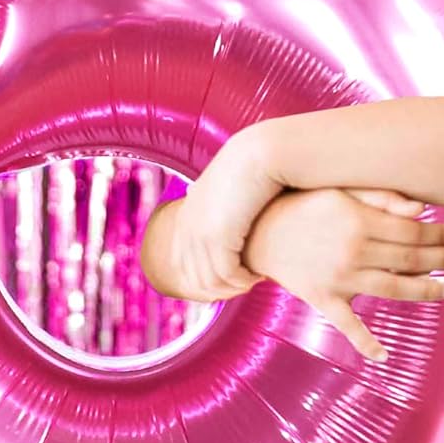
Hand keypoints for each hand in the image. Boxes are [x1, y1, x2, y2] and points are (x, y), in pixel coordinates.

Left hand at [165, 130, 284, 302]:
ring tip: (254, 279)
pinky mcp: (218, 237)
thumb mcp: (222, 187)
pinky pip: (227, 275)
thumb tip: (202, 199)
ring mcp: (199, 234)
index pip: (185, 265)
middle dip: (221, 288)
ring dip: (234, 286)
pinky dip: (243, 281)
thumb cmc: (246, 170)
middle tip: (246, 284)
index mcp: (184, 219)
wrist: (257, 155)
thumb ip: (211, 199)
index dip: (207, 279)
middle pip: (195, 278)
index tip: (233, 279)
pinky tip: (258, 275)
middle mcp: (187, 228)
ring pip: (212, 281)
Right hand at [241, 187, 443, 362]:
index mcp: (358, 222)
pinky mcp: (323, 299)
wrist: (256, 232)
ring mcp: (338, 280)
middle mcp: (352, 253)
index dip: (441, 233)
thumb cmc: (301, 205)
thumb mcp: (338, 191)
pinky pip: (348, 325)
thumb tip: (420, 208)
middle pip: (410, 259)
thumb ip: (380, 197)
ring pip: (394, 290)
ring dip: (425, 290)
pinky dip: (365, 343)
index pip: (412, 231)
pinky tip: (383, 355)